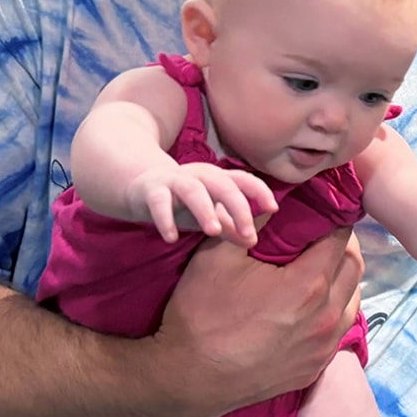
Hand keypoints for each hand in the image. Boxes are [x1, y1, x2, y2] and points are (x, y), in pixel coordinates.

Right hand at [126, 161, 276, 245]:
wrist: (142, 188)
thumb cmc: (184, 203)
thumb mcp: (210, 214)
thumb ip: (230, 227)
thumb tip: (252, 241)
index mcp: (218, 178)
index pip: (244, 180)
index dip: (260, 191)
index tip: (274, 208)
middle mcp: (200, 175)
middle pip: (224, 185)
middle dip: (238, 208)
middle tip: (249, 233)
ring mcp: (176, 180)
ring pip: (194, 191)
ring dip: (205, 210)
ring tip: (213, 231)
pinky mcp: (152, 189)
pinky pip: (159, 203)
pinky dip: (165, 219)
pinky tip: (171, 238)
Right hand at [151, 228, 363, 416]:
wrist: (187, 379)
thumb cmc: (200, 315)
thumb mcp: (218, 255)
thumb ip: (250, 220)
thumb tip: (272, 199)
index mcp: (308, 285)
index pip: (341, 239)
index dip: (334, 221)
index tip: (324, 214)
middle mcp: (326, 317)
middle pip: (353, 268)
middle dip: (343, 247)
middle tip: (323, 237)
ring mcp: (323, 347)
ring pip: (352, 301)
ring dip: (341, 280)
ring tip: (319, 269)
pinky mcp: (316, 368)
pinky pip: (339, 330)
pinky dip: (333, 310)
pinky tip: (312, 305)